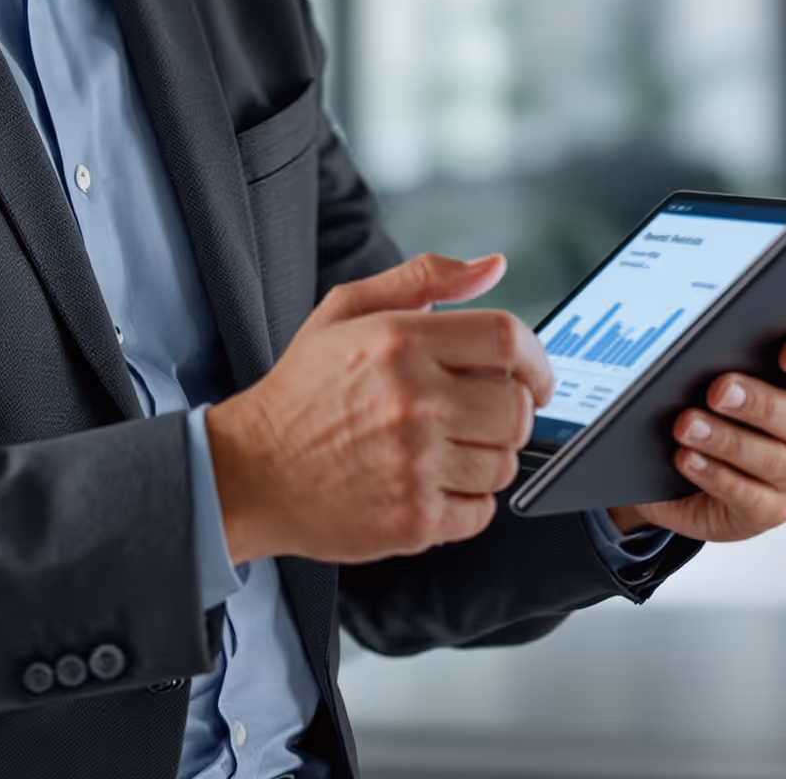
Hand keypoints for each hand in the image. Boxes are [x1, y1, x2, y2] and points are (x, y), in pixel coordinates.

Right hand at [206, 253, 552, 564]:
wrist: (248, 471)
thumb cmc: (300, 392)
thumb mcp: (347, 311)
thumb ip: (424, 279)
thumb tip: (492, 266)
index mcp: (399, 342)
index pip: (508, 340)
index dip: (536, 360)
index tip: (533, 378)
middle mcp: (412, 402)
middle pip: (515, 408)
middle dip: (510, 413)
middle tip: (481, 417)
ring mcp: (414, 465)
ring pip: (504, 464)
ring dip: (488, 458)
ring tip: (445, 450)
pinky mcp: (413, 519)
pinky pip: (481, 512)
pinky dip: (468, 502)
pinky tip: (431, 484)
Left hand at [604, 335, 785, 542]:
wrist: (681, 467)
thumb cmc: (714, 404)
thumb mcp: (728, 374)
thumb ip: (734, 355)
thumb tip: (707, 342)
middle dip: (760, 403)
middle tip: (719, 389)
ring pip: (773, 460)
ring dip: (727, 441)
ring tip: (688, 424)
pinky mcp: (768, 511)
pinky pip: (748, 497)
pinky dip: (714, 475)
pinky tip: (687, 458)